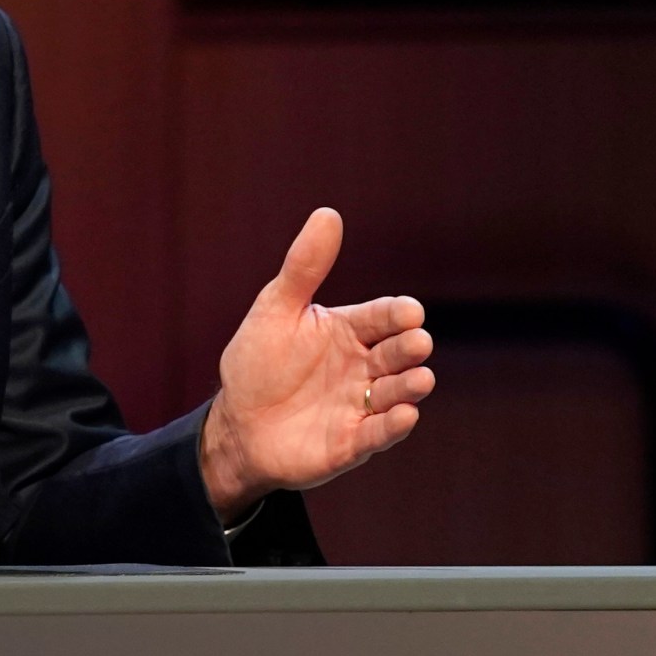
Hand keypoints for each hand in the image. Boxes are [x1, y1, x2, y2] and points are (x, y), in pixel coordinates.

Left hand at [198, 208, 435, 522]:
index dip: (398, 315)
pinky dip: (394, 426)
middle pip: (397, 353)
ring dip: (411, 386)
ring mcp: (361, 404)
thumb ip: (304, 267)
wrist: (236, 426)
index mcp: (350, 330)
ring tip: (420, 379)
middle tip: (417, 343)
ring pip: (397, 392)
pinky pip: (379, 433)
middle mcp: (363, 366)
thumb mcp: (276, 309)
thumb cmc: (257, 364)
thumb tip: (328, 214)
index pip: (383, 317)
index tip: (409, 312)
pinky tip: (406, 415)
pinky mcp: (353, 441)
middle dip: (410, 348)